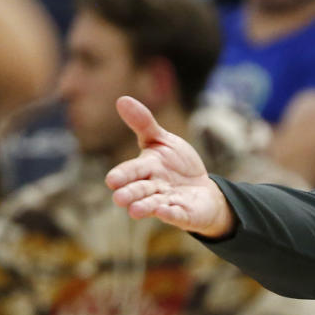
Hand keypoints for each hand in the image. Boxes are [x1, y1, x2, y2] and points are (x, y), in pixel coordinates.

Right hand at [106, 96, 234, 237]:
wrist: (202, 190)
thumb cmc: (178, 165)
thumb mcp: (163, 141)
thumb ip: (144, 124)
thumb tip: (121, 99)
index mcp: (146, 168)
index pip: (132, 171)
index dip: (123, 175)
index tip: (111, 180)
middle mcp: (154, 187)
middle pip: (139, 190)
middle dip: (130, 194)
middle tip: (119, 198)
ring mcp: (168, 202)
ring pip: (154, 205)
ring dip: (145, 207)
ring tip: (134, 211)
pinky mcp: (185, 214)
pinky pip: (178, 215)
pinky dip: (171, 215)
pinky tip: (165, 212)